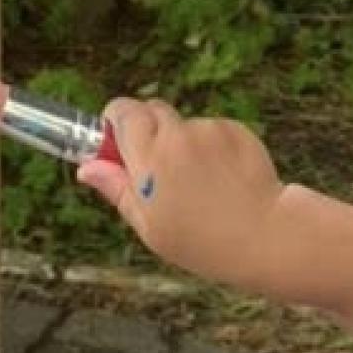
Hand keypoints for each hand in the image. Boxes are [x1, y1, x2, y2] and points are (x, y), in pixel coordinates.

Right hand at [78, 98, 290, 294]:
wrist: (265, 236)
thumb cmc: (202, 241)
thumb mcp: (149, 225)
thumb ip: (116, 189)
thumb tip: (87, 168)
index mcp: (150, 157)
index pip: (122, 111)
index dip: (116, 122)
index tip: (118, 143)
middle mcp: (178, 135)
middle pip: (151, 110)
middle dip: (148, 132)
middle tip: (158, 171)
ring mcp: (210, 130)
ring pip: (184, 125)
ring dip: (183, 145)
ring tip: (200, 187)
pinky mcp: (236, 130)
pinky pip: (213, 131)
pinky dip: (212, 149)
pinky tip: (223, 181)